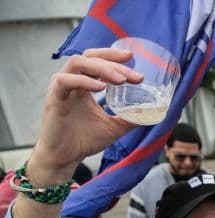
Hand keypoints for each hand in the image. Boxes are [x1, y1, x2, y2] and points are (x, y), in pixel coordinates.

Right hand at [31, 48, 141, 183]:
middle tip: (135, 76)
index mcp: (85, 84)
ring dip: (102, 68)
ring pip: (78, 62)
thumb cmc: (86, 140)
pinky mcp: (54, 97)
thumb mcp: (115, 127)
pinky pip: (65, 80)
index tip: (132, 57)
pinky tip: (100, 87)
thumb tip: (152, 114)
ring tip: (121, 80)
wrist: (66, 157)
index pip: (97, 59)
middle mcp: (72, 81)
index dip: (113, 55)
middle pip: (91, 57)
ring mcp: (61, 87)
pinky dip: (83, 80)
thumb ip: (131, 119)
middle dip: (115, 63)